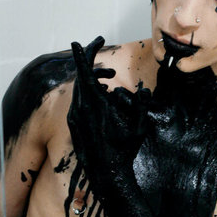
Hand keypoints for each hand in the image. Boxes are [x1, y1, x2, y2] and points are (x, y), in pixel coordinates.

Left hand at [68, 37, 150, 197]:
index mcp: (96, 104)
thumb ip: (141, 104)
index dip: (84, 55)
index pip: (86, 72)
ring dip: (95, 85)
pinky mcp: (73, 126)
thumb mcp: (139, 126)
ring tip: (110, 86)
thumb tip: (143, 91)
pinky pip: (79, 104)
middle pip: (84, 79)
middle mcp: (81, 109)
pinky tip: (102, 103)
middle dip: (97, 70)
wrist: (107, 174)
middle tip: (111, 71)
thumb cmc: (124, 150)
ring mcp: (75, 118)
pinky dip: (89, 97)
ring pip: (81, 92)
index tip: (79, 42)